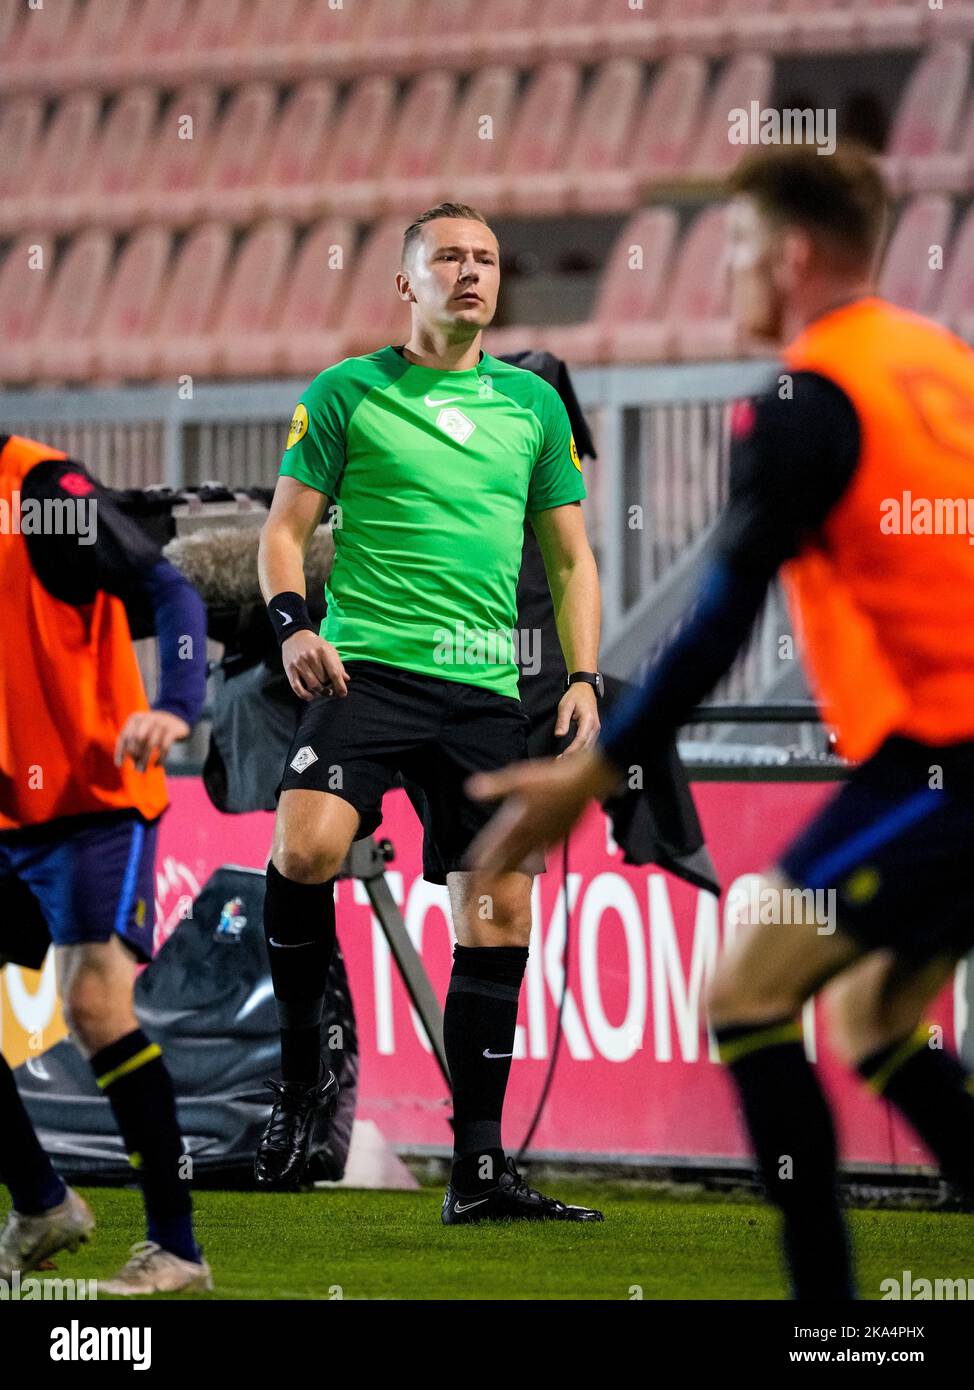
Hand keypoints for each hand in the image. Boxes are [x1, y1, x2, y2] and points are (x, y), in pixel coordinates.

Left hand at [115, 710, 190, 771]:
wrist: (176, 720)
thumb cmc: (152, 731)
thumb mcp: (141, 733)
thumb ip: (133, 746)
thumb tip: (131, 764)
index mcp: (135, 718)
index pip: (125, 736)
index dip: (120, 751)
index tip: (119, 765)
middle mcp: (148, 718)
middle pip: (137, 739)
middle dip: (135, 755)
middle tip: (136, 768)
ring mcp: (161, 723)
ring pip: (150, 744)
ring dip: (145, 760)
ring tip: (142, 771)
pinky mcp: (173, 730)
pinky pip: (164, 747)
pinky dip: (159, 758)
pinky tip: (156, 766)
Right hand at [281, 632, 349, 700]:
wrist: (295, 636)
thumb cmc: (315, 645)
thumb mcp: (329, 650)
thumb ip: (338, 665)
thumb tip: (346, 680)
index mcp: (323, 651)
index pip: (334, 672)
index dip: (339, 685)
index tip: (343, 694)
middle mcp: (310, 657)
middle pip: (323, 680)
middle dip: (329, 687)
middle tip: (331, 689)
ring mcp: (299, 663)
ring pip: (312, 685)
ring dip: (319, 692)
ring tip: (323, 692)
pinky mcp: (290, 669)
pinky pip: (297, 687)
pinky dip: (305, 695)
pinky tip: (311, 696)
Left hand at [464, 746, 621, 873]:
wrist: (585, 782)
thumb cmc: (553, 778)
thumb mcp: (518, 779)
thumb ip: (496, 787)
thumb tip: (472, 789)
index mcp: (521, 825)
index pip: (498, 850)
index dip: (485, 863)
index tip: (474, 873)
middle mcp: (534, 835)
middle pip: (511, 861)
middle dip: (497, 873)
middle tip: (485, 885)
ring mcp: (549, 838)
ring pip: (528, 860)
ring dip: (514, 869)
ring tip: (505, 876)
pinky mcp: (562, 835)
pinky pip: (545, 854)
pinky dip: (536, 862)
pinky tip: (536, 864)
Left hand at [554, 682, 599, 755]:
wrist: (585, 689)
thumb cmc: (575, 696)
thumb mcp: (565, 705)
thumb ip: (562, 720)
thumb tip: (559, 735)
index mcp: (588, 720)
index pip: (581, 739)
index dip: (572, 750)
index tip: (562, 757)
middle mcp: (595, 727)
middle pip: (586, 747)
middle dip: (573, 757)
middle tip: (559, 762)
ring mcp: (597, 730)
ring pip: (589, 748)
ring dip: (577, 756)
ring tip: (563, 761)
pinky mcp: (594, 732)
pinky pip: (589, 745)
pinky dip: (580, 752)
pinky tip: (571, 756)